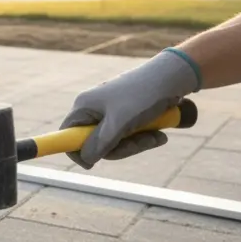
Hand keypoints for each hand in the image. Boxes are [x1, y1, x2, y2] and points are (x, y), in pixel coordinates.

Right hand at [61, 47, 200, 167]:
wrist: (174, 76)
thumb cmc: (144, 96)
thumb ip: (100, 143)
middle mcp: (94, 108)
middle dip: (120, 148)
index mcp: (84, 106)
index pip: (67, 135)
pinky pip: (128, 135)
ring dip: (136, 144)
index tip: (91, 165)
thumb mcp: (120, 123)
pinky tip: (159, 134)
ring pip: (115, 142)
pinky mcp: (127, 113)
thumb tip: (85, 160)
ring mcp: (111, 111)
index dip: (77, 152)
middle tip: (139, 144)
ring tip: (157, 136)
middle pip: (95, 143)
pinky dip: (143, 137)